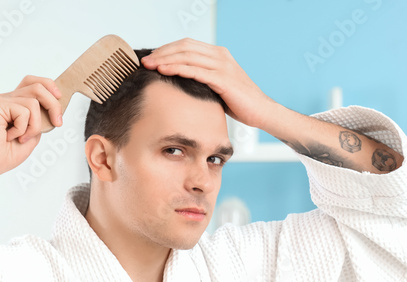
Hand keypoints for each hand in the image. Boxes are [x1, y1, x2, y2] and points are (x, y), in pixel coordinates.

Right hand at [0, 75, 63, 174]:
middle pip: (38, 86)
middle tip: (57, 122)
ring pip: (33, 102)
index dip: (49, 86)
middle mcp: (8, 98)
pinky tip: (10, 136)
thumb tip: (54, 108)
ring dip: (34, 125)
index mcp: (15, 102)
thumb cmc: (6, 153)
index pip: (33, 82)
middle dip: (53, 104)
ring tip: (22, 137)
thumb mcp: (33, 134)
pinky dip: (22, 129)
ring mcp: (1, 100)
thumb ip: (40, 119)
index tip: (59, 98)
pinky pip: (23, 112)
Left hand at [139, 38, 277, 128]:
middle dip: (162, 52)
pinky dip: (178, 69)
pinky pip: (195, 70)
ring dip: (165, 59)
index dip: (167, 49)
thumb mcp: (217, 86)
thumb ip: (202, 79)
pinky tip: (164, 71)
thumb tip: (181, 82)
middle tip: (145, 60)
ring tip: (149, 65)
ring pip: (187, 56)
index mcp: (218, 54)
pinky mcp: (223, 79)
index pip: (187, 45)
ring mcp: (222, 66)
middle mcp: (220, 56)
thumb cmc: (239, 102)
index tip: (152, 58)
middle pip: (184, 47)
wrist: (261, 111)